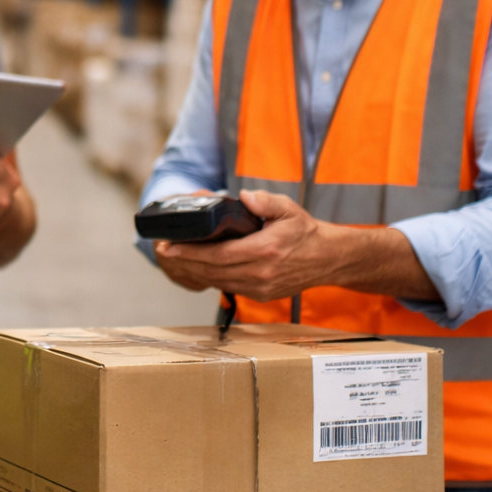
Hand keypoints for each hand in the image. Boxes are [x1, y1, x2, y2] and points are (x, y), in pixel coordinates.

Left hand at [152, 189, 434, 302]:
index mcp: (265, 251)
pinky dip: (209, 278)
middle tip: (162, 252)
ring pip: (217, 282)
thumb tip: (245, 197)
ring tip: (173, 259)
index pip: (218, 255)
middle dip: (184, 262)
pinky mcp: (261, 294)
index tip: (169, 246)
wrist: (329, 259)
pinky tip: (195, 268)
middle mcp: (260, 273)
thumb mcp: (288, 208)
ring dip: (192, 272)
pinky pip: (228, 286)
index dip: (190, 252)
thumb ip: (265, 201)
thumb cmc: (305, 231)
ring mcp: (260, 287)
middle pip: (212, 271)